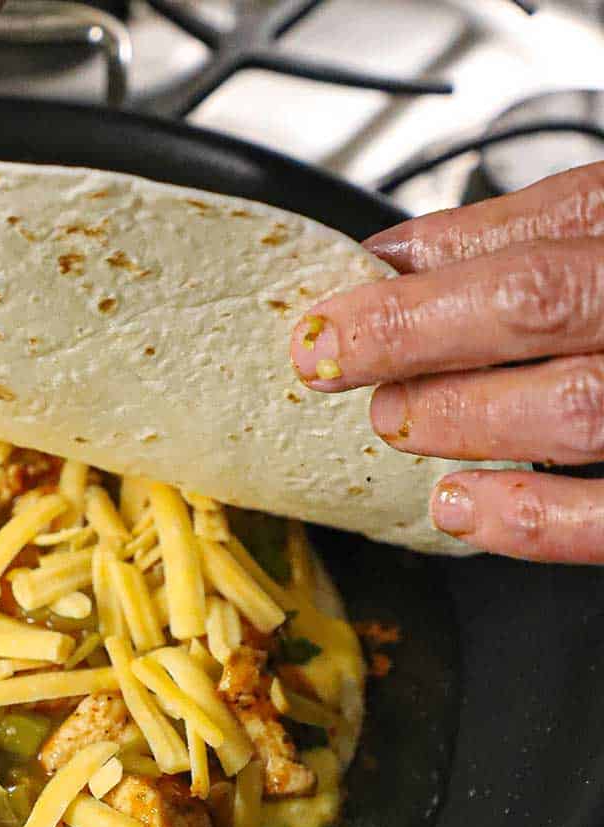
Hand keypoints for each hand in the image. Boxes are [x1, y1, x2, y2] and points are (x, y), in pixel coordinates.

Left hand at [290, 163, 603, 563]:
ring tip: (398, 420)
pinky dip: (530, 517)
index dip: (418, 292)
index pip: (536, 254)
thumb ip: (532, 226)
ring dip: (465, 420)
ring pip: (578, 409)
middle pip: (543, 316)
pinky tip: (459, 506)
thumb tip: (402, 251)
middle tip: (339, 364)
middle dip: (415, 342)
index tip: (332, 316)